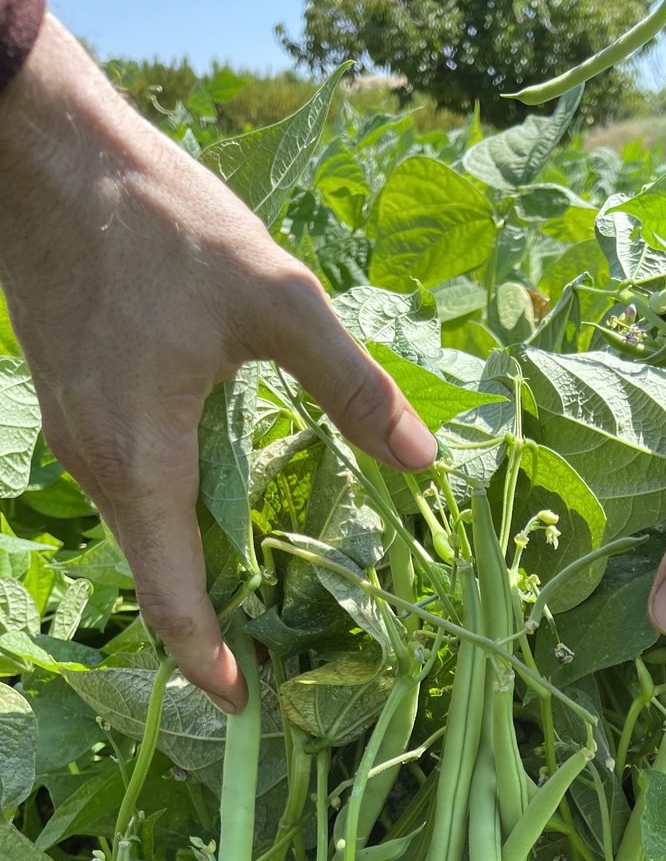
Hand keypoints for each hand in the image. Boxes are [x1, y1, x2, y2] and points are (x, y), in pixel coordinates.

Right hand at [0, 18, 435, 712]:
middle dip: (207, 628)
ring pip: (138, 536)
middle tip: (272, 661)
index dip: (206, 658)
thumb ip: (351, 386)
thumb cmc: (159, 224)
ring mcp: (76, 437)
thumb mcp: (276, 297)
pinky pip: (127, 493)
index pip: (170, 593)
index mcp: (140, 458)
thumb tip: (424, 464)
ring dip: (190, 576)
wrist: (47, 155)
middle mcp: (95, 465)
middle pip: (152, 576)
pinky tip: (220, 511)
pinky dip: (170, 525)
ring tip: (256, 600)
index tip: (244, 705)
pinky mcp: (75, 407)